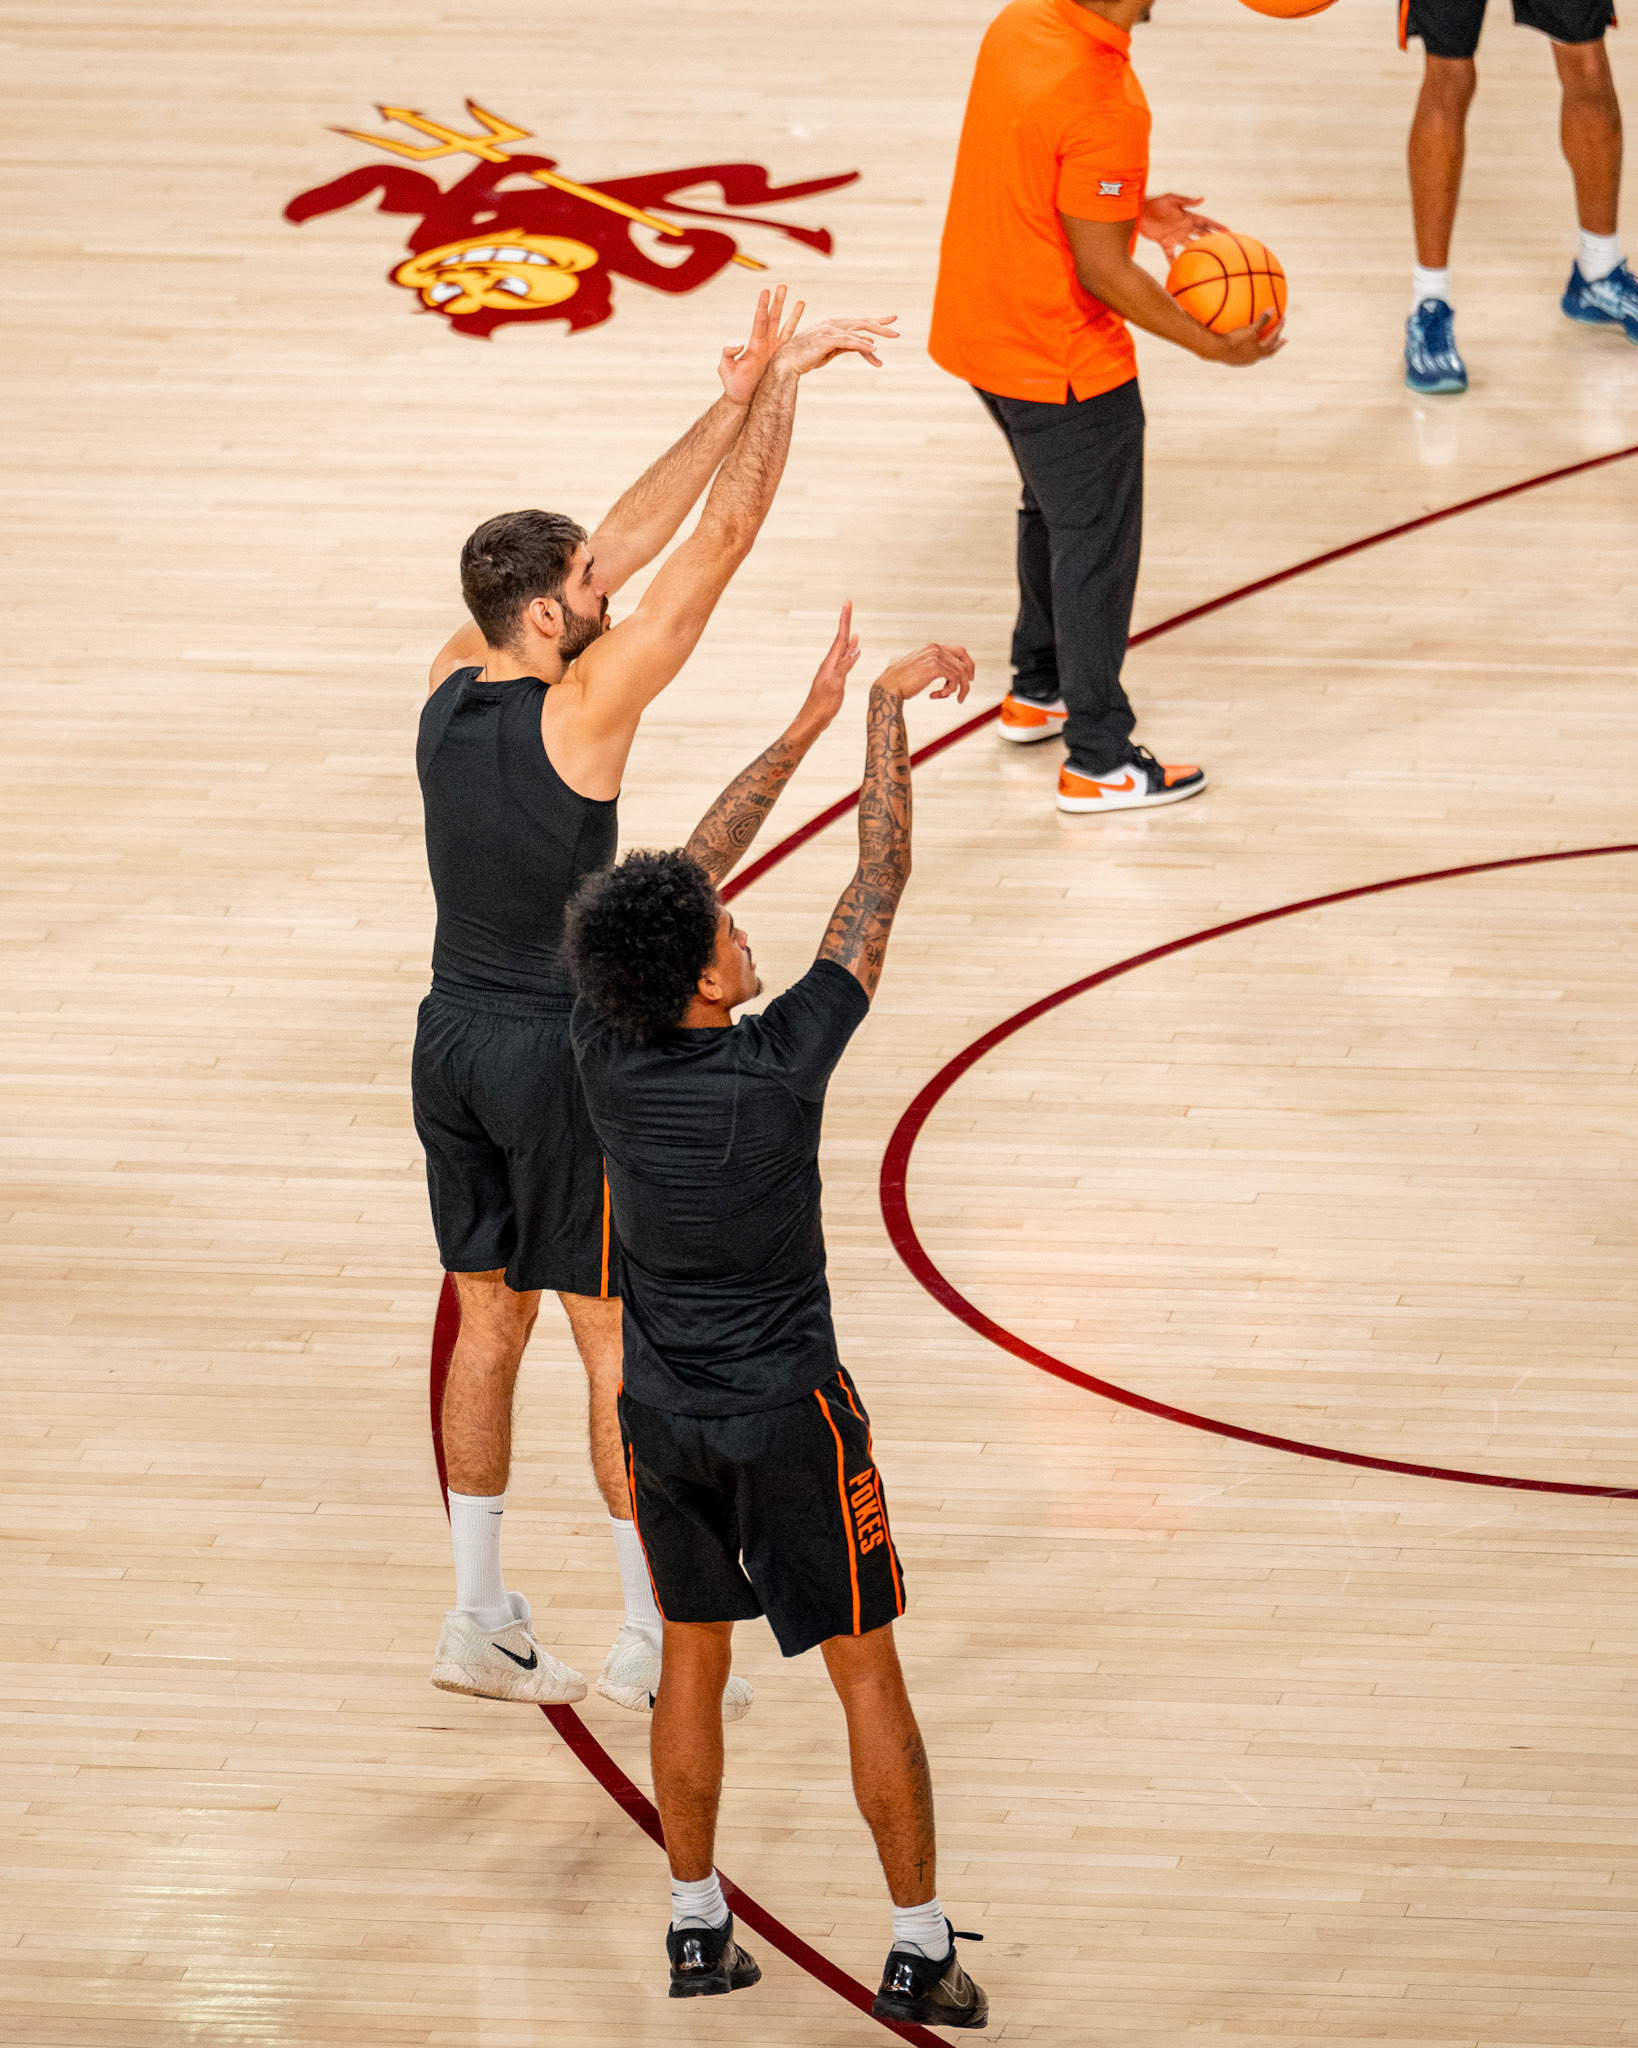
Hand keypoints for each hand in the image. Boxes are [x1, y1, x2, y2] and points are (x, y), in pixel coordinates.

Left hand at [718, 285, 803, 405]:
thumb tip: (738, 343)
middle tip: (782, 286)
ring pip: (785, 329)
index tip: (765, 290)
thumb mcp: (725, 368)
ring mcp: (775, 352)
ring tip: (801, 300)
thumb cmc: (733, 386)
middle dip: (778, 302)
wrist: (744, 401)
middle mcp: (766, 344)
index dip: (762, 305)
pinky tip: (809, 327)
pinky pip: (792, 346)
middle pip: (773, 319)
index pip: (759, 320)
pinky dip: (800, 336)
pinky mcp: (782, 361)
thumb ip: (728, 353)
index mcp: (754, 344)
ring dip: (793, 315)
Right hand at [772, 314, 899, 376]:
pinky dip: (862, 344)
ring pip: (858, 330)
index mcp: (835, 325)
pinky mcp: (826, 340)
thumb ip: (849, 346)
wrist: (787, 362)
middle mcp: (834, 324)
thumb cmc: (808, 357)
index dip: (877, 321)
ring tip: (892, 338)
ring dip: (876, 335)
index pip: (860, 321)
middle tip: (897, 333)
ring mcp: (829, 330)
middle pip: (862, 322)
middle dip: (881, 326)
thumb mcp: (832, 351)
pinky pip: (848, 342)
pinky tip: (874, 349)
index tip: (893, 320)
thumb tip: (869, 344)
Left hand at [792, 602, 860, 736]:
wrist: (812, 721)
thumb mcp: (836, 685)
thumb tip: (855, 648)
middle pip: (840, 638)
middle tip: (848, 605)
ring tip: (854, 627)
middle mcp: (830, 664)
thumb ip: (845, 666)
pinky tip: (853, 650)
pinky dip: (849, 651)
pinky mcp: (834, 679)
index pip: (840, 637)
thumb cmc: (823, 706)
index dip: (845, 619)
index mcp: (830, 663)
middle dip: (845, 622)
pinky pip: (844, 659)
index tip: (848, 603)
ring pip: (842, 649)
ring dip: (848, 636)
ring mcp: (832, 671)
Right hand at [872, 642, 973, 703]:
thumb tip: (951, 676)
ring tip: (944, 697)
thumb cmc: (902, 682)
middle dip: (967, 680)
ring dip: (955, 689)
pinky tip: (934, 696)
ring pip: (960, 673)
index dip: (968, 665)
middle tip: (963, 695)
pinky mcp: (935, 666)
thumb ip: (934, 667)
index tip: (970, 678)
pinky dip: (948, 691)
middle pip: (964, 662)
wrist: (889, 686)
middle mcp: (935, 648)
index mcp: (932, 647)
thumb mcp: (921, 670)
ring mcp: (935, 655)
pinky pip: (954, 679)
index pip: (960, 651)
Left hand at [1138, 191, 1227, 260]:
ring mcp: (1175, 236)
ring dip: (1197, 250)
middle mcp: (1183, 227)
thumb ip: (1186, 201)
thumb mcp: (1172, 199)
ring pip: (1189, 245)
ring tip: (1207, 259)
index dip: (1216, 226)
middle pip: (1201, 234)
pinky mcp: (1164, 243)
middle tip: (1223, 246)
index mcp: (1187, 216)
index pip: (1205, 222)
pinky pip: (1171, 255)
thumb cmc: (1156, 203)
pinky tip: (1179, 270)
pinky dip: (1174, 262)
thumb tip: (1202, 199)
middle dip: (1211, 239)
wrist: (1140, 211)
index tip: (1228, 231)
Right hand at [1213, 307, 1285, 365]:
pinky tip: (1243, 344)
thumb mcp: (1251, 330)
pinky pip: (1243, 352)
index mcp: (1259, 353)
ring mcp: (1242, 361)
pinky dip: (1247, 347)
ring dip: (1261, 348)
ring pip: (1256, 354)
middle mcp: (1252, 359)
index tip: (1284, 321)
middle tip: (1283, 340)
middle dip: (1276, 345)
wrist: (1216, 351)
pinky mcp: (1232, 360)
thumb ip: (1262, 320)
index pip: (1273, 341)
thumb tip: (1272, 308)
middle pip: (1268, 352)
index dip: (1279, 330)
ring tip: (1263, 344)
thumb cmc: (1234, 341)